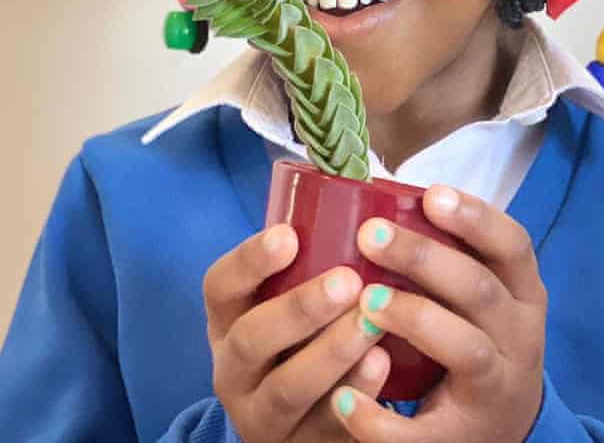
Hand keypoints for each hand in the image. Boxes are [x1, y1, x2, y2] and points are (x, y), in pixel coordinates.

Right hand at [203, 224, 391, 440]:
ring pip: (289, 388)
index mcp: (227, 321)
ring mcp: (263, 416)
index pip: (221, 286)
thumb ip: (307, 259)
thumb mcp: (282, 301)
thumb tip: (360, 185)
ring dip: (333, 352)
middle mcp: (234, 369)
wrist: (298, 421)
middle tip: (348, 280)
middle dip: (300, 308)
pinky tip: (382, 366)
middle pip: (253, 340)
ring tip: (373, 321)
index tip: (288, 235)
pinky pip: (324, 428)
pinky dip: (355, 397)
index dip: (249, 261)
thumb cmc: (300, 337)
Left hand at [329, 186, 546, 442]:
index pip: (513, 246)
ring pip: (466, 350)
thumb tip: (377, 199)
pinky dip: (381, 419)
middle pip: (480, 290)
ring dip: (415, 319)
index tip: (432, 195)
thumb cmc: (476, 337)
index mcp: (522, 295)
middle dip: (424, 258)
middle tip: (369, 234)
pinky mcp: (462, 438)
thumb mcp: (486, 297)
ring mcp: (495, 390)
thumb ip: (451, 256)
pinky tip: (343, 398)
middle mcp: (518, 339)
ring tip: (366, 301)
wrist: (504, 430)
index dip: (476, 218)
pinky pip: (424, 433)